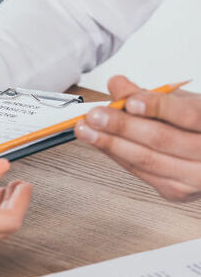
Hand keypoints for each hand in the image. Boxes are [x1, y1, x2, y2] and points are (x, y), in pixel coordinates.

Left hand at [74, 75, 200, 201]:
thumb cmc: (197, 124)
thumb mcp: (180, 102)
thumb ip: (148, 94)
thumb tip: (116, 84)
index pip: (188, 115)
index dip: (157, 107)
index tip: (131, 101)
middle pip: (162, 139)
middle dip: (122, 126)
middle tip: (95, 116)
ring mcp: (194, 178)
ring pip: (147, 159)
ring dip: (110, 143)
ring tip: (86, 130)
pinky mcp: (176, 191)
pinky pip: (139, 171)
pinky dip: (116, 155)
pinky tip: (99, 143)